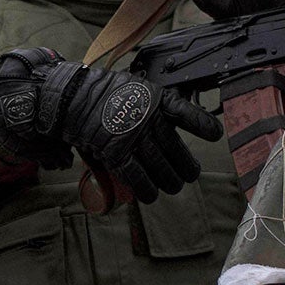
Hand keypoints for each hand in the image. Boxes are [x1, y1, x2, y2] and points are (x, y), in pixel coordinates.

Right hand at [0, 46, 222, 202]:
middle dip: (186, 166)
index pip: (186, 114)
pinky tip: (150, 196)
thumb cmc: (99, 93)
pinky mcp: (116, 151)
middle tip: (190, 175)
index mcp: (155, 100)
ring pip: (160, 166)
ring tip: (173, 187)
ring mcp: (133, 136)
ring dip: (169, 181)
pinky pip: (136, 175)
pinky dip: (145, 189)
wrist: (69, 97)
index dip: (203, 126)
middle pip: (175, 149)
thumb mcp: (132, 88)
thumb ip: (149, 105)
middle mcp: (148, 118)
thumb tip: (166, 121)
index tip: (215, 135)